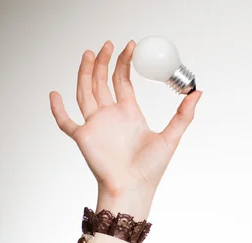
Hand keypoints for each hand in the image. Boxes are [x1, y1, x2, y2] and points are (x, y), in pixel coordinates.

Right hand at [49, 40, 201, 205]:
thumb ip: (184, 114)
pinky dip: (58, 109)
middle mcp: (111, 116)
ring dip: (84, 73)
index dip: (125, 63)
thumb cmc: (152, 168)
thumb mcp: (172, 137)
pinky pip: (66, 121)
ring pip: (85, 93)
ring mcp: (96, 125)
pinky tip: (54, 94)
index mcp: (129, 113)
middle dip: (104, 62)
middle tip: (108, 44)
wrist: (135, 188)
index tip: (131, 46)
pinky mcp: (84, 137)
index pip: (123, 82)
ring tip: (88, 54)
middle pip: (102, 82)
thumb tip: (197, 92)